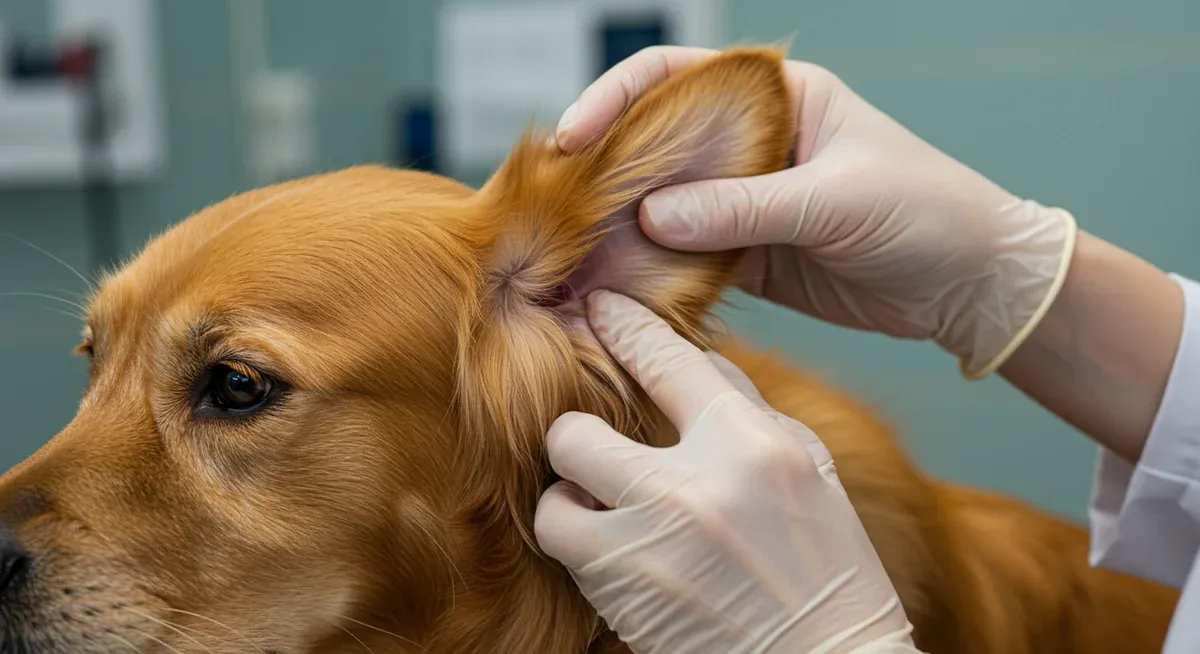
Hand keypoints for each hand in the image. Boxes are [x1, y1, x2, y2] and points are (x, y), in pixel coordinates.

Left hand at [534, 290, 918, 653]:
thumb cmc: (825, 562)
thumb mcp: (805, 466)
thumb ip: (744, 405)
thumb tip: (690, 355)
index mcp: (752, 444)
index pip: (667, 359)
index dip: (622, 325)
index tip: (597, 308)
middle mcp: (695, 488)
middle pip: (577, 430)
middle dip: (579, 435)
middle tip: (597, 448)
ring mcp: (651, 546)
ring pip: (555, 492)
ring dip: (571, 495)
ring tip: (603, 505)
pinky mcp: (623, 596)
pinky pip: (562, 544)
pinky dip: (579, 541)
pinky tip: (615, 546)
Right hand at [557, 46, 1076, 378]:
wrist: (972, 286)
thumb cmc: (928, 214)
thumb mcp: (837, 201)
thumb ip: (744, 208)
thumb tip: (653, 217)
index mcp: (778, 99)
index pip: (677, 78)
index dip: (616, 97)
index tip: (573, 137)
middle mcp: (752, 144)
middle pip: (657, 143)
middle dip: (604, 170)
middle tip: (553, 205)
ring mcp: (745, 202)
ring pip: (663, 205)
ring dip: (619, 227)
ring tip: (571, 254)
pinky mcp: (748, 256)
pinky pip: (685, 257)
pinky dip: (651, 270)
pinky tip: (616, 287)